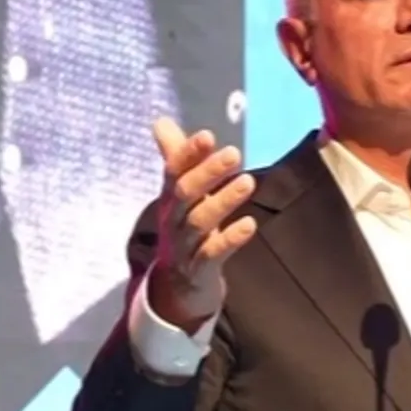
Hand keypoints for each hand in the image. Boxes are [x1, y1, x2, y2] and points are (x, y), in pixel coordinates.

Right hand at [149, 117, 257, 329]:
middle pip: (185, 192)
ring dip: (223, 201)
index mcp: (172, 198)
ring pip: (200, 221)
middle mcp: (175, 219)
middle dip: (207, 172)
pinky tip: (249, 225)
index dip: (188, 153)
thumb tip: (161, 121)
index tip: (207, 135)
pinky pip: (213, 253)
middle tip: (234, 153)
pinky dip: (230, 239)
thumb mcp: (182, 196)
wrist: (179, 288)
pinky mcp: (200, 269)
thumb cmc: (187, 232)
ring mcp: (185, 245)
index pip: (174, 170)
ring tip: (248, 182)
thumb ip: (177, 159)